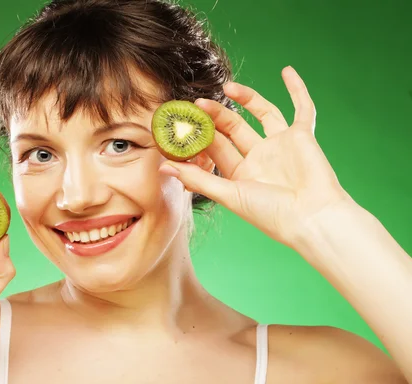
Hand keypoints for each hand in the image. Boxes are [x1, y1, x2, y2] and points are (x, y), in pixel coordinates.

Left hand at [159, 66, 353, 246]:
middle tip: (198, 102)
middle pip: (233, 129)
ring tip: (227, 87)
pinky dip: (297, 90)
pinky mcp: (302, 137)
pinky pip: (302, 109)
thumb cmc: (271, 214)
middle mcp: (258, 158)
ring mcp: (280, 146)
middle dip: (216, 115)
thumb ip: (198, 178)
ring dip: (246, 98)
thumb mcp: (229, 195)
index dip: (198, 135)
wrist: (312, 218)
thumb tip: (164, 167)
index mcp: (239, 174)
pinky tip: (287, 72)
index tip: (181, 122)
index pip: (214, 148)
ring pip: (261, 113)